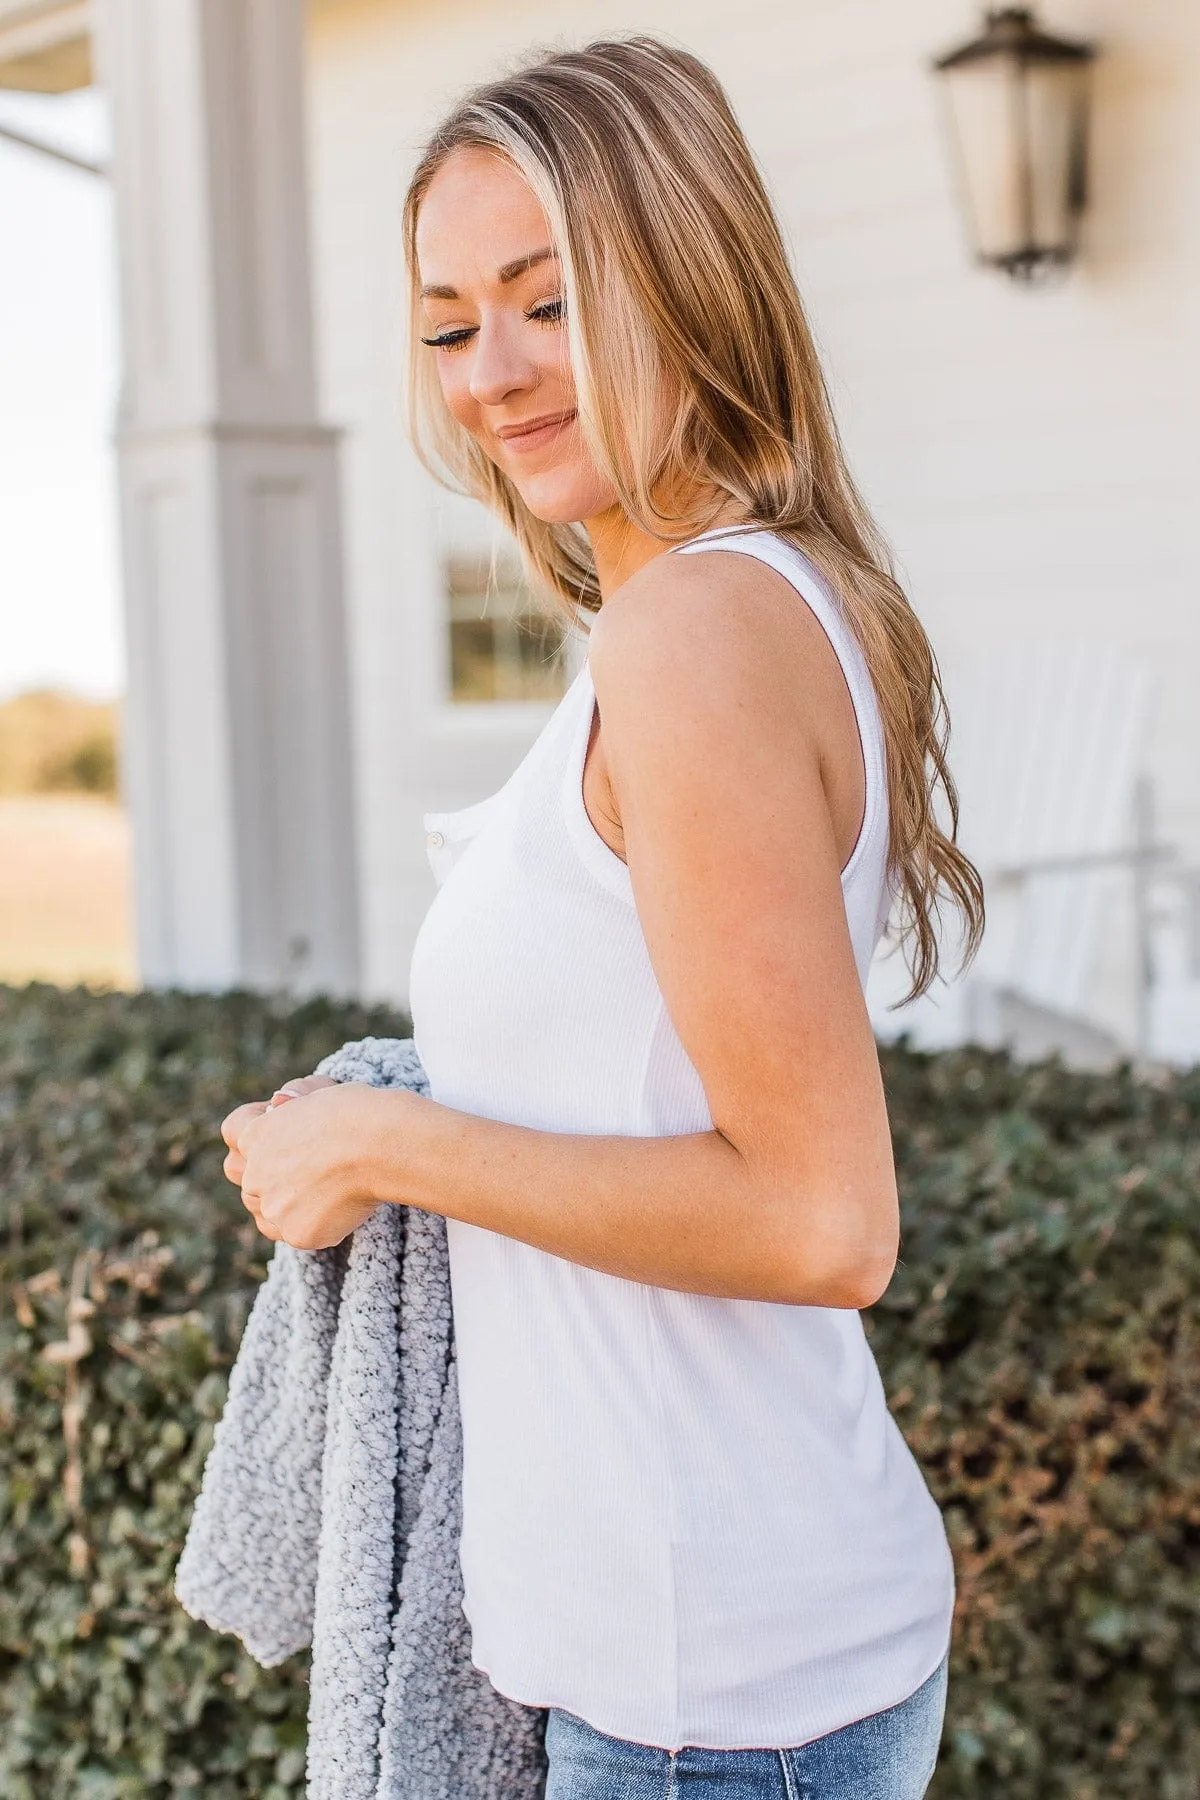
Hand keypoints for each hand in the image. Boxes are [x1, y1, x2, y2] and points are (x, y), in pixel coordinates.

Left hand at [221, 1080, 390, 1250]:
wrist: (381, 1147)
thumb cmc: (356, 1112)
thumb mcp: (315, 1091)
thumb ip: (291, 1101)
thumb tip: (279, 1105)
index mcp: (254, 1134)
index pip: (233, 1131)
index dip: (257, 1126)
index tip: (283, 1126)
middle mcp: (254, 1174)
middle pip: (245, 1177)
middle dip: (268, 1171)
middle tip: (303, 1164)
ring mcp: (274, 1208)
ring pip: (268, 1211)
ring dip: (286, 1202)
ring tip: (323, 1188)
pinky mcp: (298, 1235)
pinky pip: (296, 1232)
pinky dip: (314, 1223)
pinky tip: (337, 1205)